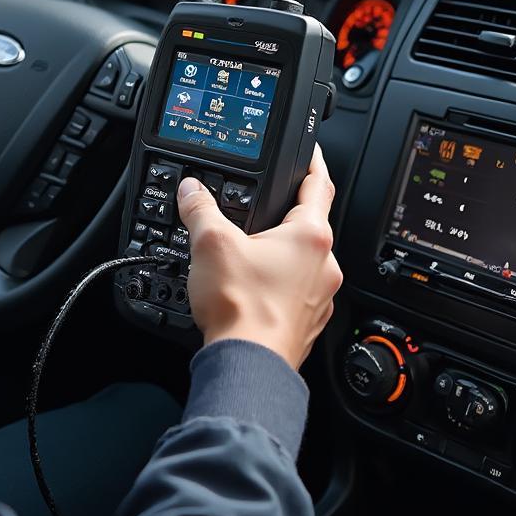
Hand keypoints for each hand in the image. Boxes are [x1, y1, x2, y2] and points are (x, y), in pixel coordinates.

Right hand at [177, 144, 342, 369]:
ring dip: (280, 255)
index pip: (318, 184)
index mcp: (310, 236)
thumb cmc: (242, 307)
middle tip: (261, 211)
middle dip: (284, 216)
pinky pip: (296, 292)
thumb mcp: (211, 243)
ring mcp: (319, 296)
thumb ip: (200, 209)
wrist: (249, 363)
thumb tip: (192, 191)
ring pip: (302, 262)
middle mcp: (324, 265)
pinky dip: (277, 286)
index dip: (313, 162)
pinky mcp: (308, 322)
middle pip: (309, 225)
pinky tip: (251, 290)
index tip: (311, 152)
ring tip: (248, 256)